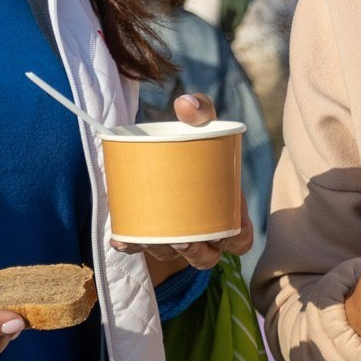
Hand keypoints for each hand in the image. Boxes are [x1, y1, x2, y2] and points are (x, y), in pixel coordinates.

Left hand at [113, 93, 253, 282]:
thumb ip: (200, 110)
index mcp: (226, 209)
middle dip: (197, 254)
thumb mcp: (199, 123)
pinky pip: (141, 247)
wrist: (161, 144)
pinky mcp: (151, 231)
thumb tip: (185, 104)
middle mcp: (203, 228)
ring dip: (163, 253)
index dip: (236, 242)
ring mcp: (176, 234)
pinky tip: (119, 241)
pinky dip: (131, 246)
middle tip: (182, 240)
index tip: (224, 232)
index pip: (240, 239)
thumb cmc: (191, 137)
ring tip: (151, 238)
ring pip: (174, 256)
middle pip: (207, 255)